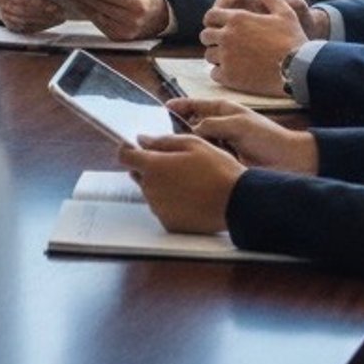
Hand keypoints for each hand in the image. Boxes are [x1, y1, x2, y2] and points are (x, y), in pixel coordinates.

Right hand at [0, 0, 64, 32]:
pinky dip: (40, 26)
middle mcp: (2, 3)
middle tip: (61, 13)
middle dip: (45, 14)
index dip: (39, 3)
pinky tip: (51, 23)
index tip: (55, 6)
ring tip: (59, 18)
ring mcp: (4, 16)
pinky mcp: (10, 26)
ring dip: (45, 21)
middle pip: (25, 12)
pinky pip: (26, 29)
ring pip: (26, 22)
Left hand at [68, 0, 171, 40]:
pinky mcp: (118, 38)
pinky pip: (100, 24)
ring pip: (99, 17)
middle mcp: (131, 22)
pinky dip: (89, 14)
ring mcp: (124, 32)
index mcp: (138, 7)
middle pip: (103, 7)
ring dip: (83, 6)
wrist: (159, 22)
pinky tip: (81, 6)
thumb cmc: (150, 1)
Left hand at [116, 132, 245, 233]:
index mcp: (154, 167)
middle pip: (138, 174)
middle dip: (149, 166)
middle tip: (175, 163)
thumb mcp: (192, 143)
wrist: (238, 202)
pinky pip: (162, 208)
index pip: (125, 156)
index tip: (138, 147)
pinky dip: (170, 201)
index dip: (129, 149)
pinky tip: (190, 196)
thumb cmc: (218, 170)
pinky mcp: (169, 223)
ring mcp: (159, 209)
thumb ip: (162, 141)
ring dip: (161, 184)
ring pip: (151, 191)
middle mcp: (151, 189)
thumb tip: (142, 140)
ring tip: (188, 180)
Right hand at [167, 97, 318, 174]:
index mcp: (225, 110)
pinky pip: (207, 159)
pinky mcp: (226, 162)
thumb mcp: (238, 124)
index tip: (163, 108)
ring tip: (171, 151)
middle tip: (161, 135)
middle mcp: (221, 126)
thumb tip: (191, 130)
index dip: (180, 105)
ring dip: (188, 146)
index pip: (196, 104)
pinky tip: (188, 165)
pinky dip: (198, 160)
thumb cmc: (268, 138)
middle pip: (193, 124)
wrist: (291, 162)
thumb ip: (212, 124)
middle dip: (179, 128)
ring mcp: (223, 144)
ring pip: (198, 143)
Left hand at [198, 0, 306, 95]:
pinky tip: (232, 72)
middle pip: (205, 36)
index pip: (210, 16)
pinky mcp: (230, 76)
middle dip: (212, 38)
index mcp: (237, 19)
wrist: (298, 68)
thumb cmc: (292, 39)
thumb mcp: (285, 13)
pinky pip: (214, 73)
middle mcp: (227, 36)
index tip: (219, 26)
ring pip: (209, 55)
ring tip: (229, 58)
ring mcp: (227, 57)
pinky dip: (220, 73)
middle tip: (223, 43)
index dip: (213, 21)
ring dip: (216, 55)